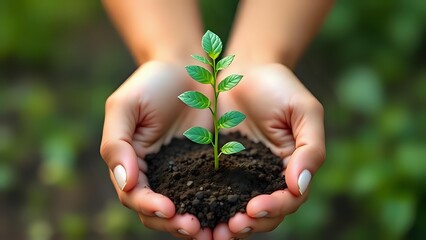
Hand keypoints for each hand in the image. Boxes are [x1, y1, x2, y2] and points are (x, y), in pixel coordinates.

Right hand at [100, 60, 212, 238]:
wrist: (190, 69)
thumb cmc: (152, 83)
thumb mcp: (125, 106)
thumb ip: (117, 144)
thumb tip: (125, 184)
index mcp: (133, 164)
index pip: (135, 196)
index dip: (148, 206)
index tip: (167, 209)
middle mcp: (157, 176)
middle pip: (159, 212)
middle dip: (173, 224)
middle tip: (194, 229)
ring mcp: (184, 175)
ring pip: (187, 210)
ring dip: (198, 225)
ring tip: (215, 232)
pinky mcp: (209, 170)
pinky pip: (213, 195)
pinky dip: (219, 208)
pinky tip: (232, 215)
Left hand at [214, 63, 324, 238]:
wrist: (244, 70)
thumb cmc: (279, 87)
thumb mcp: (304, 111)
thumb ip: (310, 148)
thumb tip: (299, 186)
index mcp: (290, 169)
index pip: (288, 199)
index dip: (275, 208)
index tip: (254, 208)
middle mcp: (266, 178)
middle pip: (263, 213)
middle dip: (249, 224)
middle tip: (230, 228)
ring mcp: (241, 176)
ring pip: (237, 209)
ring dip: (226, 224)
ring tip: (210, 232)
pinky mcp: (216, 168)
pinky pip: (212, 192)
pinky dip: (206, 207)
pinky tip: (192, 212)